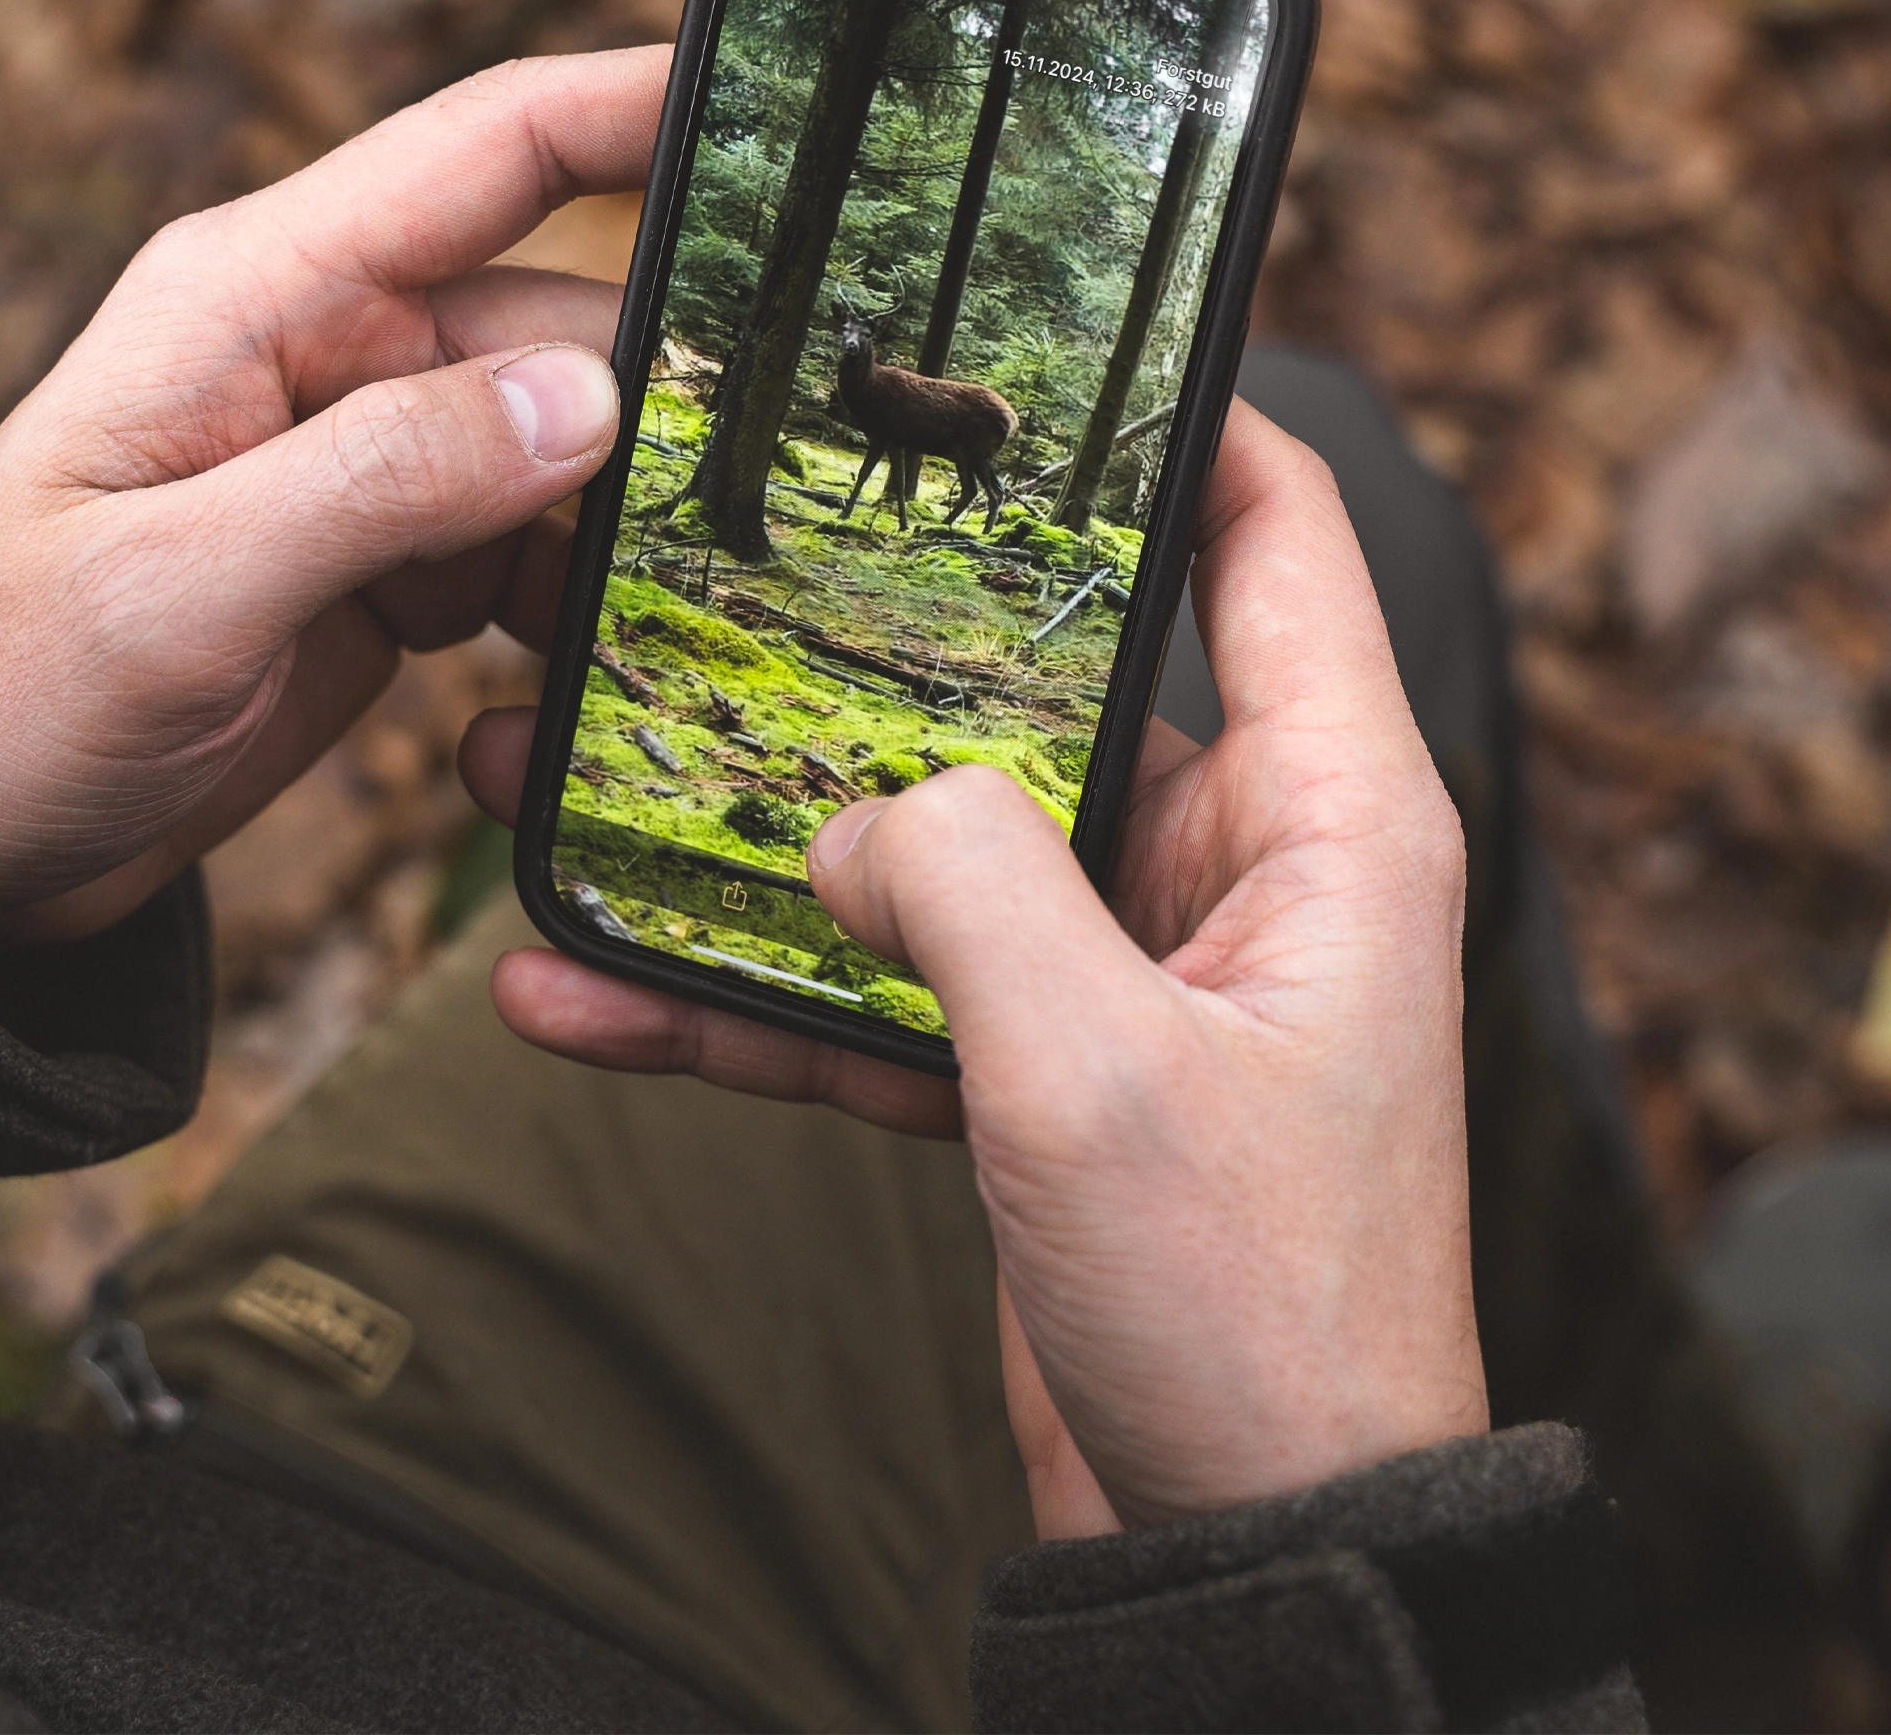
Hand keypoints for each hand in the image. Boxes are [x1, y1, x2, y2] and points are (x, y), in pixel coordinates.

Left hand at [0, 48, 666, 968]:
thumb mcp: (175, 589)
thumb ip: (381, 480)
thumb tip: (593, 400)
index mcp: (262, 292)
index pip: (487, 150)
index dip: (637, 103)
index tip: (782, 102)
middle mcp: (332, 351)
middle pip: (569, 329)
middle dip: (667, 413)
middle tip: (753, 514)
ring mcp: (366, 460)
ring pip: (571, 455)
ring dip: (619, 543)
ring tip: (648, 638)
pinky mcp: (386, 562)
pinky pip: (531, 555)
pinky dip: (564, 618)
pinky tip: (543, 705)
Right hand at [471, 400, 1486, 1532]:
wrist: (1247, 1554)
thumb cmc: (1255, 1316)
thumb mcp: (1097, 1067)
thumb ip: (963, 882)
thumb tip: (849, 820)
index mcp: (1321, 813)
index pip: (1271, 536)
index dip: (1175, 415)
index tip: (1032, 337)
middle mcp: (1228, 863)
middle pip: (1035, 682)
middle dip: (857, 646)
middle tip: (703, 565)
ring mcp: (1121, 967)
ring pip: (923, 847)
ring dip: (757, 836)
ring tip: (568, 784)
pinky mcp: (1039, 1067)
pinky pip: (880, 994)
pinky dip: (750, 997)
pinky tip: (584, 992)